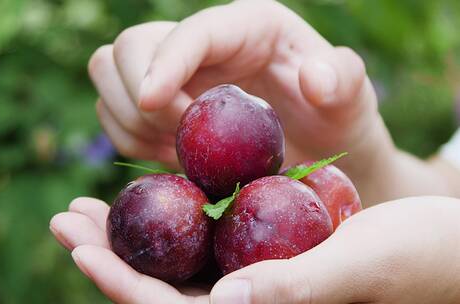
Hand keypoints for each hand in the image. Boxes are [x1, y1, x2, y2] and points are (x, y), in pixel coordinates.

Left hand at [50, 196, 459, 303]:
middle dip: (110, 256)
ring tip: (88, 206)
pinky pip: (205, 241)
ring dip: (130, 235)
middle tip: (67, 218)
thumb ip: (295, 289)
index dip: (123, 284)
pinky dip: (171, 218)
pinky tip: (150, 194)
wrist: (443, 246)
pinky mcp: (263, 255)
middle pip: (161, 289)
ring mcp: (253, 281)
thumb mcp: (358, 265)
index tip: (80, 247)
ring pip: (176, 264)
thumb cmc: (417, 258)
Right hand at [88, 0, 395, 194]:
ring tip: (176, 151)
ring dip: (130, 119)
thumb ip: (344, 82)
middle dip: (142, 99)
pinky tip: (168, 157)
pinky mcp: (157, 101)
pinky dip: (130, 139)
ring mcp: (174, 72)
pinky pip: (113, 114)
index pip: (191, 32)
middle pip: (129, 47)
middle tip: (180, 139)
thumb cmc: (334, 118)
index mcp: (247, 27)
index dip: (166, 62)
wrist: (314, 146)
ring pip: (108, 74)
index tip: (156, 104)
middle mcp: (201, 43)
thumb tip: (314, 77)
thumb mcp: (352, 101)